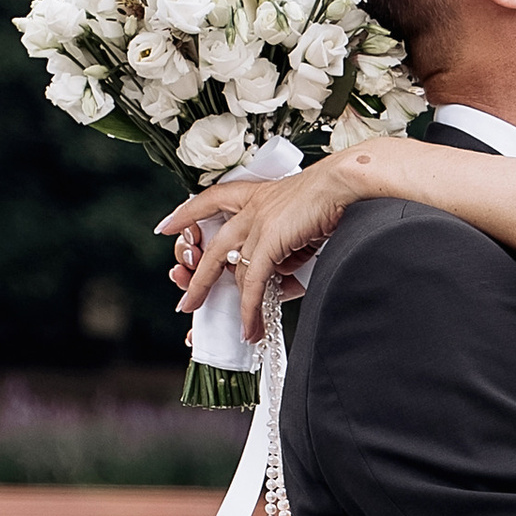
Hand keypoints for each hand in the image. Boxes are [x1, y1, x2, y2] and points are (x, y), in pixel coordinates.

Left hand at [158, 159, 371, 340]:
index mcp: (256, 195)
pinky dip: (250, 310)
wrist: (347, 184)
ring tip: (239, 331)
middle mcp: (250, 207)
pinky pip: (252, 283)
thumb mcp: (301, 226)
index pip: (211, 199)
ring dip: (235, 306)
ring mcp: (256, 223)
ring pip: (233, 271)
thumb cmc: (334, 200)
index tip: (168, 227)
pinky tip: (251, 329)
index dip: (187, 213)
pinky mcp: (268, 240)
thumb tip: (278, 278)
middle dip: (196, 278)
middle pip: (214, 247)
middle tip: (186, 304)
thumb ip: (285, 250)